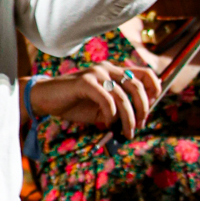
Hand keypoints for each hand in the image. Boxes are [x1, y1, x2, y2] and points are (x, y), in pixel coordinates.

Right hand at [28, 60, 160, 138]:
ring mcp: (96, 73)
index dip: (154, 89)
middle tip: (140, 126)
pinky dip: (111, 114)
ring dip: (128, 118)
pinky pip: (107, 99)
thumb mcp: (102, 107)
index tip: (150, 108)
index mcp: (114, 71)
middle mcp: (107, 68)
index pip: (145, 73)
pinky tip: (106, 123)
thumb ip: (119, 108)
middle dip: (143, 110)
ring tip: (126, 132)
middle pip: (137, 86)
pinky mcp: (85, 82)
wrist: (45, 99)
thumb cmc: (74, 103)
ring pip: (123, 96)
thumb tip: (140, 119)